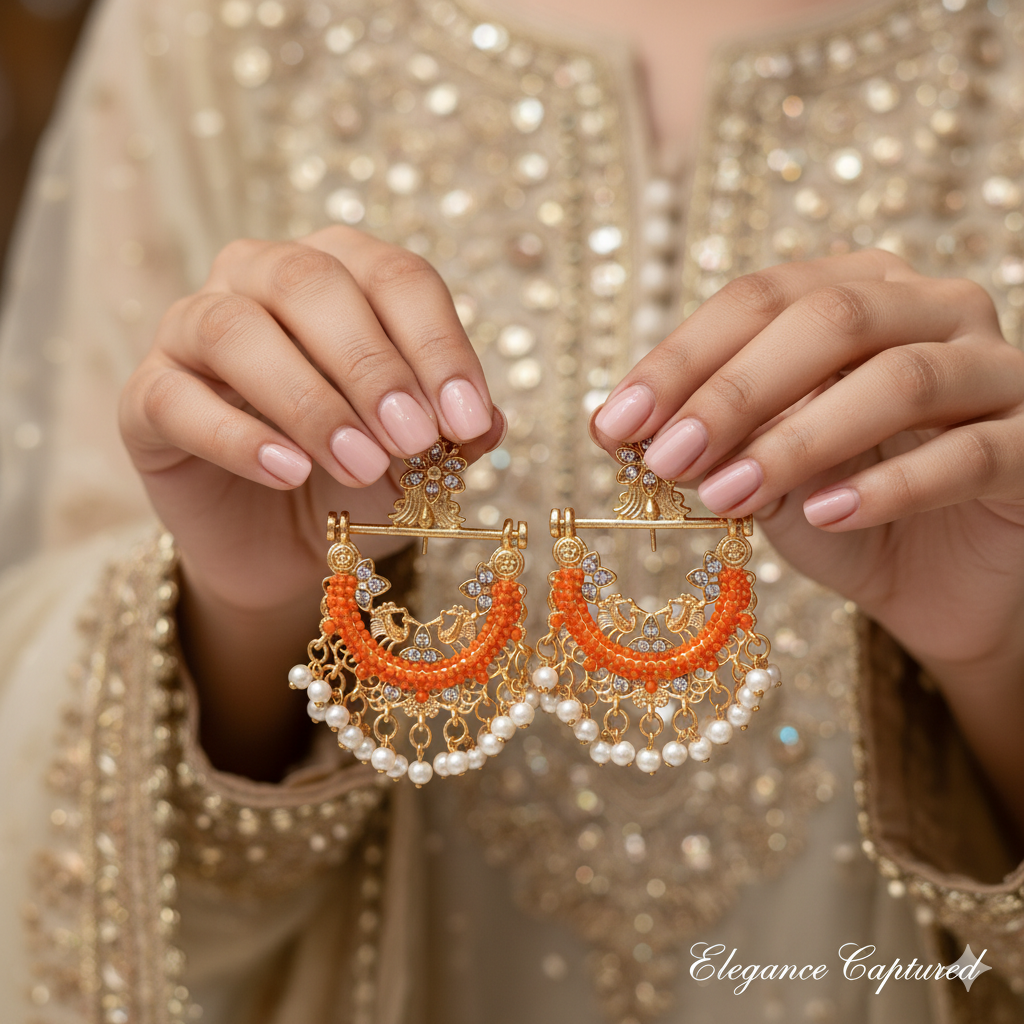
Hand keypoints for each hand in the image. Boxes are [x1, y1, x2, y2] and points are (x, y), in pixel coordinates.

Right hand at [120, 227, 502, 775]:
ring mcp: (192, 329)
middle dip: (373, 365)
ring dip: (309, 399)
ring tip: (360, 464)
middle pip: (312, 282)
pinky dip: (238, 437)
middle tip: (414, 438)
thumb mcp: (419, 460)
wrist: (286, 546)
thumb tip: (486, 423)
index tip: (468, 420)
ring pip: (237, 328)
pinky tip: (290, 474)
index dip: (438, 345)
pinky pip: (178, 399)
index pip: (396, 277)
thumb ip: (452, 435)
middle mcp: (260, 278)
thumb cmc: (356, 478)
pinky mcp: (149, 396)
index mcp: (341, 272)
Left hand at [592, 250, 1023, 824]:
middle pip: (830, 319)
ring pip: (900, 378)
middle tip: (668, 459)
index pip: (759, 298)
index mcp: (857, 293)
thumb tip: (626, 425)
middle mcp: (932, 310)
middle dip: (734, 391)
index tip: (614, 423)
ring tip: (728, 497)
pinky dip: (886, 486)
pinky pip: (967, 454)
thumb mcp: (761, 473)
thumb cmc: (841, 511)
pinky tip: (825, 516)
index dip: (681, 358)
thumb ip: (713, 440)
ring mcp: (996, 371)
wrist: (939, 583)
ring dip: (799, 440)